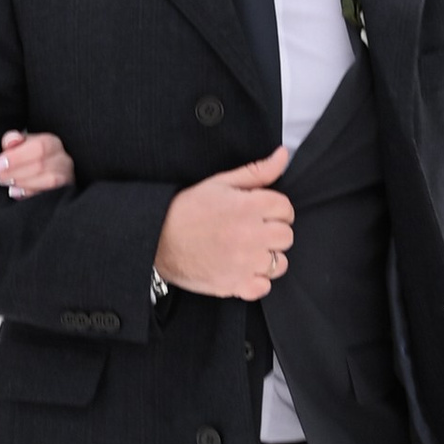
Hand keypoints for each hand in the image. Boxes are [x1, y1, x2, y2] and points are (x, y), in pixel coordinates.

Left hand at [0, 128, 75, 197]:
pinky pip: (49, 195)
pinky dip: (30, 194)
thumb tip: (11, 142)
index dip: (15, 158)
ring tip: (3, 183)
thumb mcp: (21, 143)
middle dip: (13, 172)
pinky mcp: (65, 192)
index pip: (38, 148)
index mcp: (52, 142)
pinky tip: (14, 193)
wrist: (49, 168)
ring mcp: (66, 177)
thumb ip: (13, 139)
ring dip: (21, 182)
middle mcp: (63, 159)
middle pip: (41, 165)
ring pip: (48, 180)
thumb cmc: (30, 156)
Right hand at [152, 147, 293, 301]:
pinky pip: (264, 287)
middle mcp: (250, 235)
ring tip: (249, 251)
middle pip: (286, 236)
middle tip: (255, 230)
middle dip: (274, 231)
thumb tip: (282, 155)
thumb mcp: (220, 183)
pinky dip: (257, 281)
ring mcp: (243, 263)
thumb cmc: (186, 210)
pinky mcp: (234, 284)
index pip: (286, 208)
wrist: (157, 239)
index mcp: (248, 206)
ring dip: (268, 257)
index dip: (276, 209)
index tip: (263, 212)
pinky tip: (243, 269)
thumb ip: (256, 171)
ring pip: (279, 264)